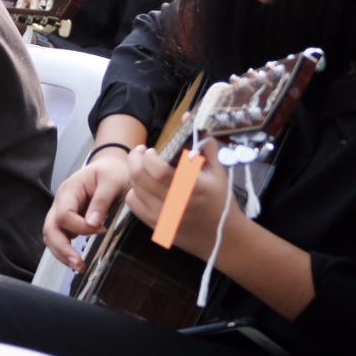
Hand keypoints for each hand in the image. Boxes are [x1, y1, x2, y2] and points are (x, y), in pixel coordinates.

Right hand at [44, 151, 131, 269]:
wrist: (111, 167)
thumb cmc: (112, 172)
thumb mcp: (112, 181)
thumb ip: (101, 201)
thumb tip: (93, 224)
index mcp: (69, 189)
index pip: (64, 214)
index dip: (80, 227)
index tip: (101, 230)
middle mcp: (61, 201)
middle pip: (50, 228)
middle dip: (61, 248)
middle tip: (79, 264)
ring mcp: (62, 211)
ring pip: (51, 235)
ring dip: (61, 252)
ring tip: (78, 266)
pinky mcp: (68, 220)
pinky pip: (60, 236)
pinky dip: (64, 249)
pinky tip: (76, 259)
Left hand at [125, 141, 236, 260]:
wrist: (222, 237)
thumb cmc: (220, 201)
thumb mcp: (217, 171)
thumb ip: (203, 144)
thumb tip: (188, 117)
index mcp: (189, 188)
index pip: (157, 169)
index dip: (148, 156)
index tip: (151, 150)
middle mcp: (173, 204)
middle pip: (139, 176)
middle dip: (134, 158)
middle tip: (140, 152)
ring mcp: (162, 218)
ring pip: (134, 188)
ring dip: (135, 174)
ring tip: (143, 167)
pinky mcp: (155, 227)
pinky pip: (133, 204)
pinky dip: (134, 191)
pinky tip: (143, 186)